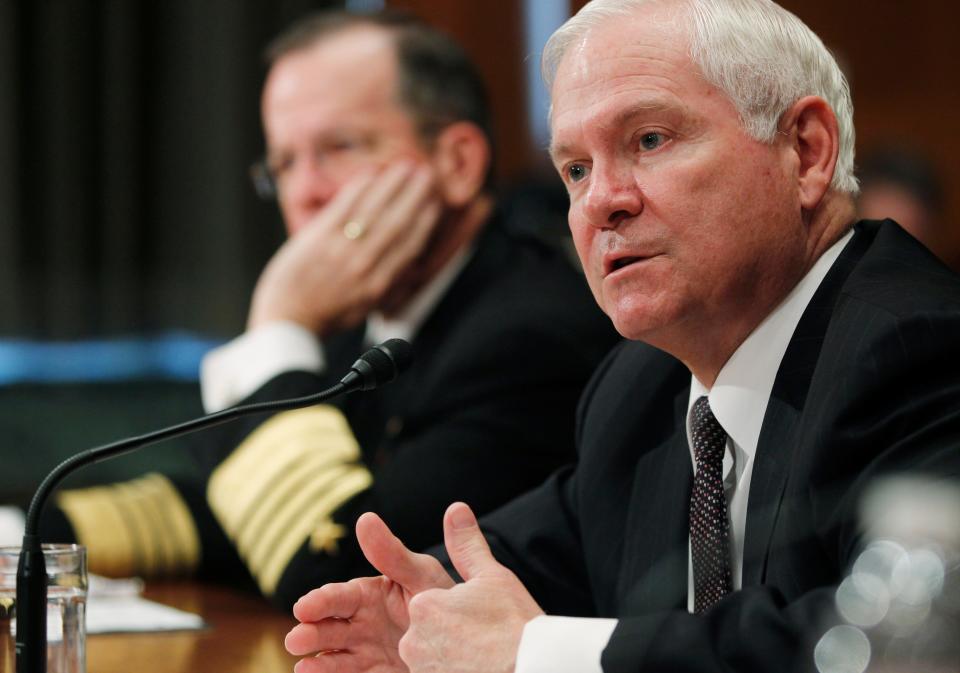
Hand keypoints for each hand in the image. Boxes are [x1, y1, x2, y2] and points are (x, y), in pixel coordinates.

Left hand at [248, 161, 442, 335]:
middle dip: (414, 196)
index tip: (435, 203)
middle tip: (426, 174)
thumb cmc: (326, 316)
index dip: (426, 222)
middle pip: (397, 222)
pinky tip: (371, 173)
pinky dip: (360, 188)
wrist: (288, 320)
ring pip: (374, 210)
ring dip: (392, 185)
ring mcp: (340, 249)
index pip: (409, 246)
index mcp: (379, 285)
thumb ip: (388, 286)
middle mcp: (364, 265)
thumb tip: (411, 267)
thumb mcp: (365, 309)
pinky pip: (344, 206)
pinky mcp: (318, 237)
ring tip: (405, 167)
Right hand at [285, 512, 454, 672]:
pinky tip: (312, 672)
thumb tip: (364, 518)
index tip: (304, 607)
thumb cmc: (443, 599)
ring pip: (335, 655)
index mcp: (370, 595)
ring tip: (301, 666)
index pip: (341, 597)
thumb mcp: (420, 574)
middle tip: (295, 639)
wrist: (467, 640)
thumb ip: (392, 554)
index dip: (321, 601)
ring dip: (318, 660)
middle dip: (312, 632)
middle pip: (330, 627)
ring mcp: (366, 651)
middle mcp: (362, 623)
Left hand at [399, 503, 543, 672]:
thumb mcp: (494, 577)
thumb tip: (455, 509)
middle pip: (430, 640)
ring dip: (455, 665)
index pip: (433, 610)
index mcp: (425, 605)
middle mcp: (414, 641)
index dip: (461, 618)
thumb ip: (467, 545)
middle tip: (487, 647)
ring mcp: (422, 672)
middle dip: (454, 645)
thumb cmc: (516, 626)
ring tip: (487, 664)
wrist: (534, 667)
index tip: (484, 626)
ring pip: (434, 665)